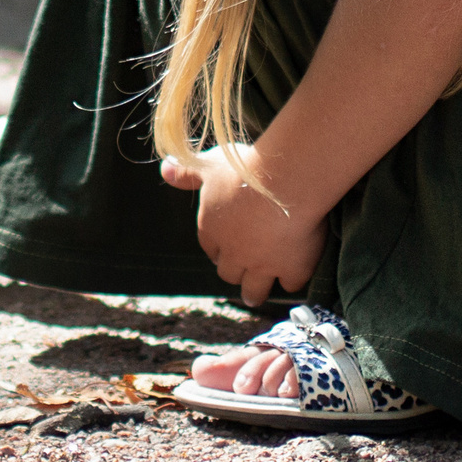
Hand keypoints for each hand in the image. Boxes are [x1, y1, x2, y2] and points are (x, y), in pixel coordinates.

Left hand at [160, 147, 326, 307]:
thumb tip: (165, 170)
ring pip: (254, 290)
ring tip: (255, 296)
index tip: (225, 248)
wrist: (285, 181)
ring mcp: (263, 264)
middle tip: (241, 272)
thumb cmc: (246, 169)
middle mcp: (234, 253)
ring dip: (254, 293)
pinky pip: (290, 284)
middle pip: (229, 273)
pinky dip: (292, 280)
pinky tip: (296, 274)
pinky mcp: (293, 268)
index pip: (211, 249)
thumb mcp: (210, 165)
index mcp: (212, 229)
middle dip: (234, 272)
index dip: (218, 249)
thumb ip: (187, 173)